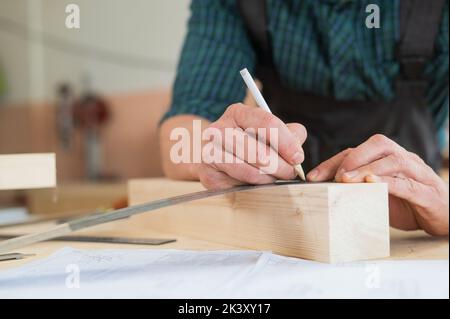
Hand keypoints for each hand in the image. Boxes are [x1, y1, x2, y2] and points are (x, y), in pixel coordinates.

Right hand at [197, 103, 306, 189]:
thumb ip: (290, 135)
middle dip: (281, 166)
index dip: (287, 143)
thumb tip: (297, 152)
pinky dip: (253, 187)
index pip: (267, 123)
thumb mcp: (271, 133)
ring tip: (275, 178)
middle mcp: (219, 129)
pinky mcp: (207, 174)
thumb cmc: (249, 144)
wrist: (216, 159)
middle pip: (260, 152)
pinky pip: (239, 185)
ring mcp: (209, 152)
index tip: (298, 158)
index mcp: (237, 112)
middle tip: (290, 173)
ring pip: (251, 171)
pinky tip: (258, 184)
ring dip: (269, 178)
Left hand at [307, 134, 448, 235]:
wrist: (445, 218)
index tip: (312, 176)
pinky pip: (407, 182)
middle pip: (379, 143)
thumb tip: (325, 194)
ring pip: (393, 160)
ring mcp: (418, 173)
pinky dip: (388, 182)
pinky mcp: (428, 192)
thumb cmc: (408, 205)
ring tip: (347, 180)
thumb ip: (358, 190)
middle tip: (335, 176)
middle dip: (352, 157)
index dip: (333, 160)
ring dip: (367, 168)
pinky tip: (372, 184)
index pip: (358, 150)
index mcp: (388, 159)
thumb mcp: (378, 196)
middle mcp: (404, 160)